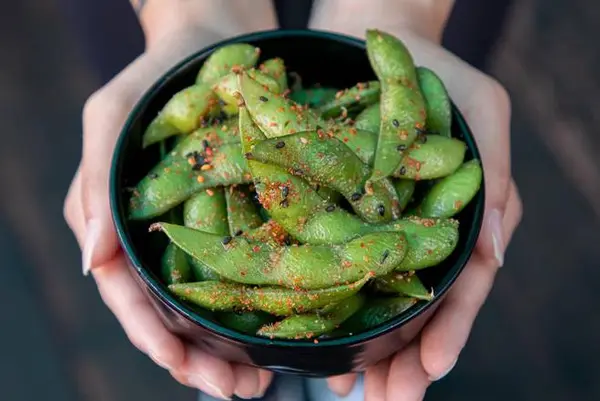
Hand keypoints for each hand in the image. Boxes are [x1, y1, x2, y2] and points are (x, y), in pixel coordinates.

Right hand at [63, 5, 276, 397]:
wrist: (214, 41)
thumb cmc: (154, 76)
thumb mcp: (112, 118)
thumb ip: (96, 187)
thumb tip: (90, 263)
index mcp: (120, 222)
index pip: (126, 295)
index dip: (150, 338)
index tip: (181, 369)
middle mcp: (161, 236)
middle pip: (171, 314)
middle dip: (198, 359)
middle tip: (237, 391)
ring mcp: (203, 231)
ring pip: (210, 305)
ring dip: (229, 348)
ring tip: (260, 383)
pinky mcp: (241, 218)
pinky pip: (247, 271)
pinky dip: (258, 307)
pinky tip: (280, 335)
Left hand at [310, 15, 522, 400]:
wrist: (375, 37)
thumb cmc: (439, 69)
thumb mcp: (480, 111)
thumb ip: (492, 177)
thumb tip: (493, 251)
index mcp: (459, 216)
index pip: (461, 284)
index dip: (448, 329)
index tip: (431, 371)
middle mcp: (418, 230)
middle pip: (416, 305)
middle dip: (406, 357)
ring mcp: (376, 224)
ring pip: (374, 296)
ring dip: (369, 346)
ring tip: (354, 391)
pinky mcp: (336, 209)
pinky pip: (331, 260)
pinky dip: (329, 301)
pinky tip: (320, 339)